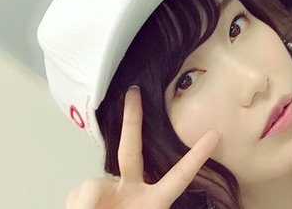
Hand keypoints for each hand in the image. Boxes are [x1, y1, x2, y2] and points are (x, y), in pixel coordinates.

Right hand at [66, 87, 219, 208]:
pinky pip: (77, 195)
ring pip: (91, 185)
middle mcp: (131, 190)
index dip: (197, 156)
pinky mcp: (85, 197)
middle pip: (132, 149)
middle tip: (135, 93)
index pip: (179, 176)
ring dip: (86, 204)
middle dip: (132, 120)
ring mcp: (108, 192)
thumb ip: (104, 203)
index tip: (215, 135)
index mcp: (153, 203)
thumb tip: (90, 195)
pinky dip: (76, 206)